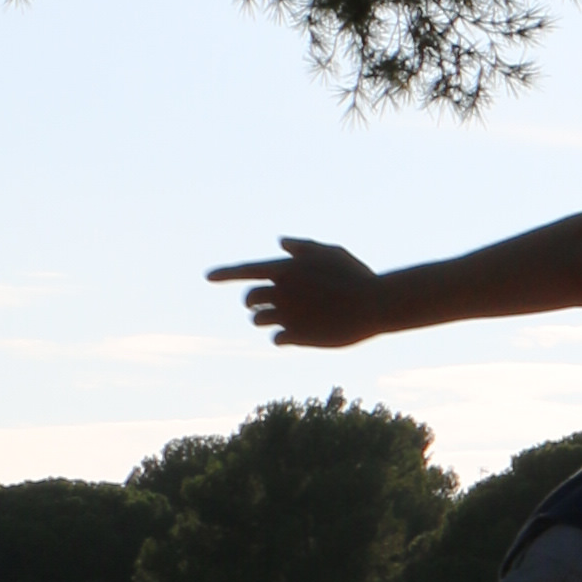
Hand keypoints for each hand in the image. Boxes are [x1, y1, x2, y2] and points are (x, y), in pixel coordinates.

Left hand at [207, 233, 379, 348]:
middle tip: (272, 304)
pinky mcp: (296, 336)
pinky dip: (283, 336)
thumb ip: (302, 248)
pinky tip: (299, 333)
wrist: (373, 304)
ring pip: (259, 320)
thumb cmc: (355, 275)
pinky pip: (276, 339)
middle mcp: (280, 291)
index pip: (245, 270)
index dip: (224, 273)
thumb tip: (280, 243)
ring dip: (268, 319)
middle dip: (256, 302)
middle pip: (249, 299)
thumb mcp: (330, 253)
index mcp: (285, 269)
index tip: (208, 277)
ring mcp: (286, 315)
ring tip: (290, 317)